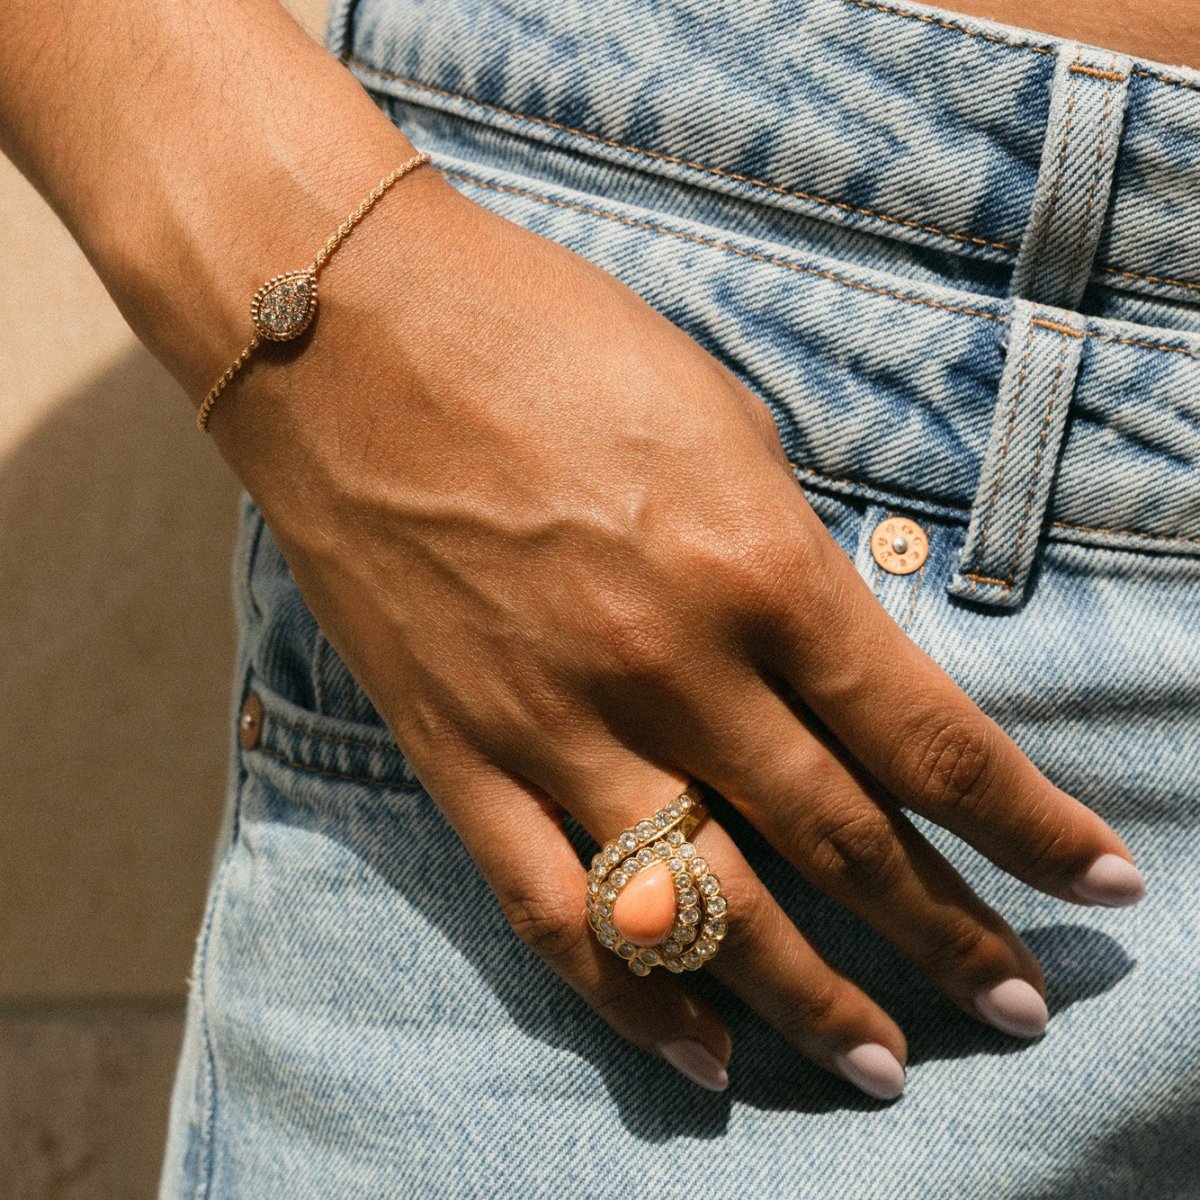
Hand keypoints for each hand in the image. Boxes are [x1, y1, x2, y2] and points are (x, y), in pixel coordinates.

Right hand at [210, 169, 1143, 1097]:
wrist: (349, 336)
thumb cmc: (544, 339)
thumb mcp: (716, 420)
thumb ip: (781, 558)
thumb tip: (829, 654)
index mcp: (754, 565)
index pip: (925, 736)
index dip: (1027, 824)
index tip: (1095, 880)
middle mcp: (670, 667)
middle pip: (840, 842)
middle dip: (950, 935)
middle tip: (1021, 1007)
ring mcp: (556, 723)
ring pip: (709, 908)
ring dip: (816, 1000)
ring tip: (888, 1063)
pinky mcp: (457, 752)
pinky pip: (555, 910)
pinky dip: (635, 997)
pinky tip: (704, 1050)